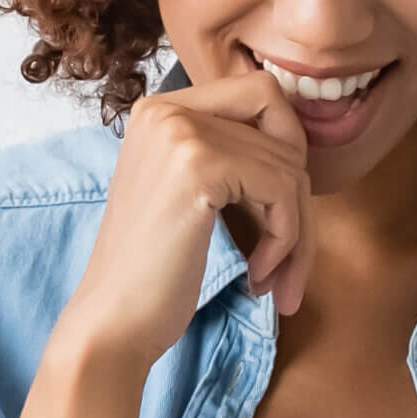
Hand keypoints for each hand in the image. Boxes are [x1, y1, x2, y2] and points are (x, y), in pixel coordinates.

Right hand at [53, 62, 316, 370]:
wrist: (113, 322)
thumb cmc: (156, 272)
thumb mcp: (191, 194)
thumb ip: (233, 157)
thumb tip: (303, 146)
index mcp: (160, 110)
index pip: (261, 95)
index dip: (286, 152)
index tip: (280, 212)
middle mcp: (166, 108)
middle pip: (281, 123)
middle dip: (299, 195)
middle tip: (290, 255)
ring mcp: (179, 132)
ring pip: (289, 164)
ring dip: (297, 232)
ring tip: (274, 279)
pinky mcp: (198, 165)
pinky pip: (281, 188)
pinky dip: (286, 240)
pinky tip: (257, 278)